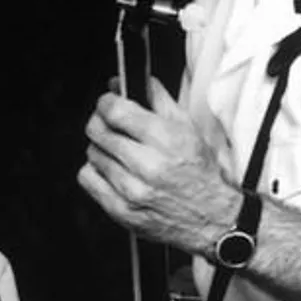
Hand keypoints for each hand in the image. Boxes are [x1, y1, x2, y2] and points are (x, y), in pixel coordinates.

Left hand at [78, 79, 238, 252]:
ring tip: (117, 151)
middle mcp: (147, 166)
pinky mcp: (120, 210)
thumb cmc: (201, 173)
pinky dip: (94, 170)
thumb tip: (137, 81)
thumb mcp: (189, 129)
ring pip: (93, 154)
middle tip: (109, 123)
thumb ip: (160, 100)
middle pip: (98, 131)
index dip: (106, 102)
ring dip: (101, 148)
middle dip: (100, 122)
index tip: (107, 101)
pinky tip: (110, 170)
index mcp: (166, 140)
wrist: (212, 218)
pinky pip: (87, 178)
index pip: (115, 111)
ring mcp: (131, 190)